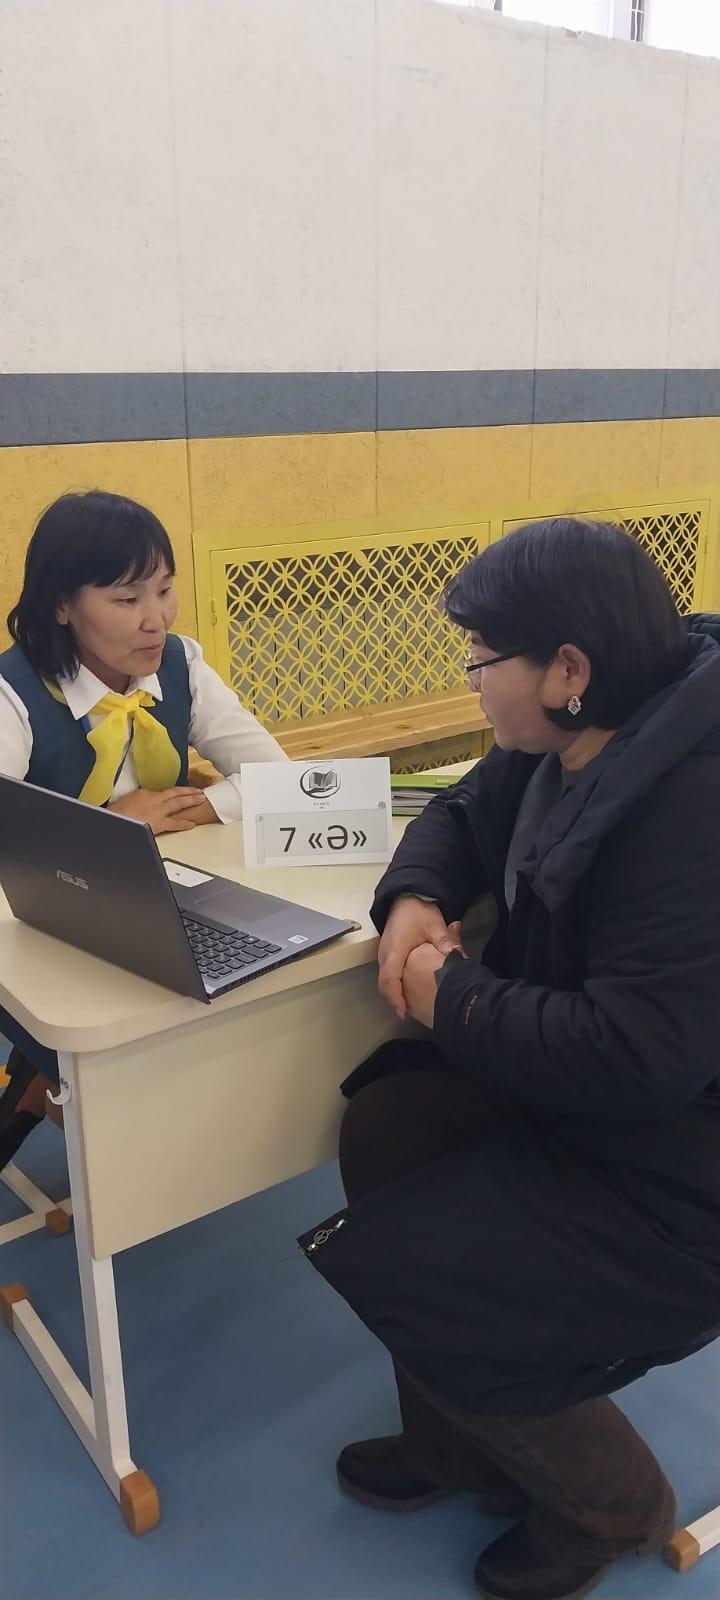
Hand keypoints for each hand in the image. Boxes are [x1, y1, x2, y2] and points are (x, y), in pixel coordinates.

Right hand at [107, 787, 211, 835]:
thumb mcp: (129, 800)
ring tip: (201, 799)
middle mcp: (155, 799)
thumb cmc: (117, 813)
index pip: (164, 792)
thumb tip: (144, 801)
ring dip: (191, 800)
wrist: (115, 821)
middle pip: (175, 793)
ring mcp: (158, 811)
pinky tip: (192, 824)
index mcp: (146, 793)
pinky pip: (174, 823)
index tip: (182, 792)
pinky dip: (184, 823)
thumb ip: (140, 799)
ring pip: (178, 803)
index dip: (176, 792)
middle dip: (189, 791)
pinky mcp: (159, 823)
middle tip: (200, 791)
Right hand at [378, 896, 463, 1019]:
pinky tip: (407, 995)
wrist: (405, 899)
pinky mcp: (387, 956)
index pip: (390, 977)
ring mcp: (384, 955)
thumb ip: (445, 940)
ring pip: (384, 982)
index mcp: (396, 948)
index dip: (395, 996)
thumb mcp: (435, 924)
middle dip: (395, 1001)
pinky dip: (394, 987)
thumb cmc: (418, 911)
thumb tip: (458, 955)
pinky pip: (387, 976)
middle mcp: (385, 954)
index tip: (404, 1011)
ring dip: (394, 995)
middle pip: (384, 985)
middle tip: (410, 1015)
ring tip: (409, 1009)